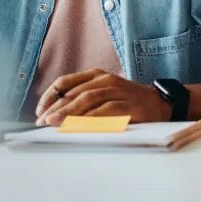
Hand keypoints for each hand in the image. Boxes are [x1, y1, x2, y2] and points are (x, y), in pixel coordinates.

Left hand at [35, 69, 171, 125]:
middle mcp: (105, 80)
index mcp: (96, 75)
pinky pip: (106, 110)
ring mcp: (118, 91)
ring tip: (54, 123)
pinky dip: (90, 118)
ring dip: (68, 112)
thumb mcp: (104, 93)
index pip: (66, 82)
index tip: (39, 110)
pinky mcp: (129, 105)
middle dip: (55, 107)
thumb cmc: (128, 101)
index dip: (50, 96)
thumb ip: (83, 99)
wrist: (161, 103)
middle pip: (74, 92)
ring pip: (87, 99)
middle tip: (42, 121)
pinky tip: (79, 126)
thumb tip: (55, 114)